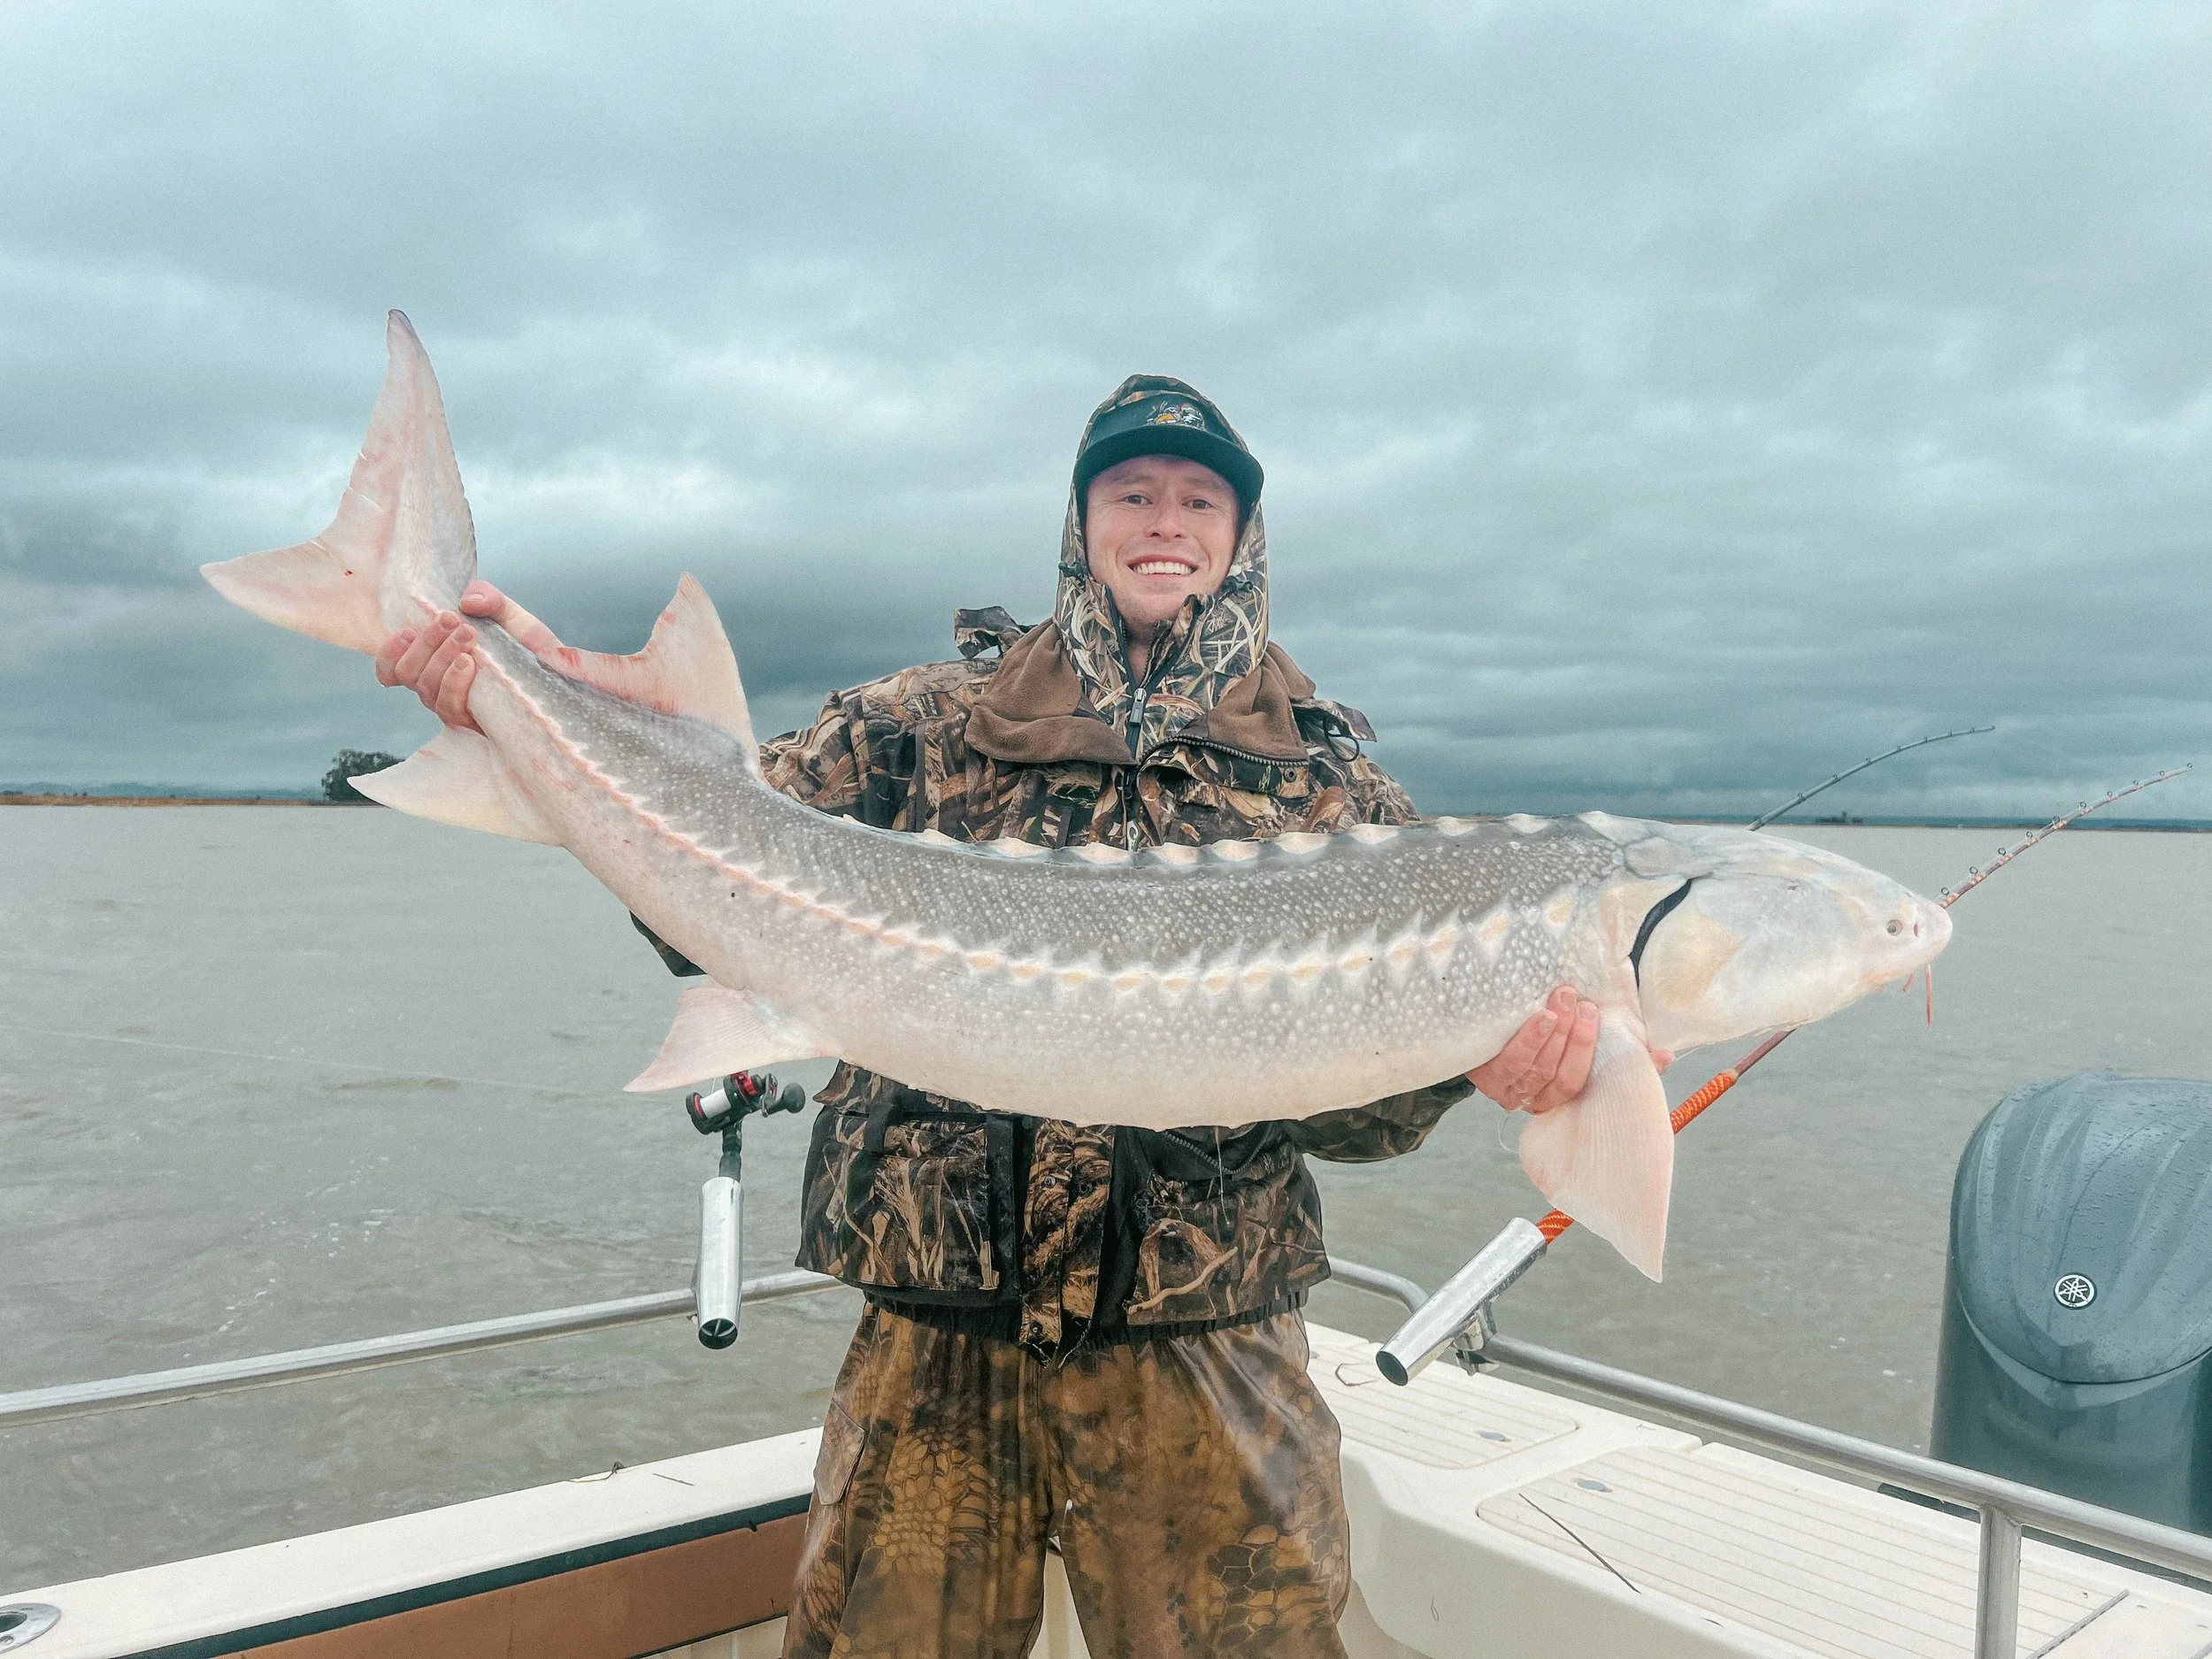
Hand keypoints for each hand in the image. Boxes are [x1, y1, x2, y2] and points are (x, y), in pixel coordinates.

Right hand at [373, 581, 559, 732]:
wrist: (567, 687)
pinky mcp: (475, 725)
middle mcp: (441, 689)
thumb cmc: (533, 655)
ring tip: (467, 635)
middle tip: (451, 620)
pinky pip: (449, 708)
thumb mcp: (515, 620)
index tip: (407, 631)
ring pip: (425, 689)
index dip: (388, 654)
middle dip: (425, 642)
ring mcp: (457, 708)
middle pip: (407, 673)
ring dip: (440, 657)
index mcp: (438, 664)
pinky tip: (468, 664)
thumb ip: (492, 601)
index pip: (394, 668)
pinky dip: (453, 682)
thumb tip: (467, 600)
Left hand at [1470, 987, 1673, 1114]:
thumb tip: (1665, 1056)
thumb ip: (1621, 1054)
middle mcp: (1537, 1100)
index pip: (1585, 1086)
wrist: (1478, 1042)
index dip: (1601, 1060)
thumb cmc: (1537, 1045)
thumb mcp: (1575, 1049)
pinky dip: (1530, 1038)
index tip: (1611, 1027)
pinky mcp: (1487, 1077)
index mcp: (1561, 1097)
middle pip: (1564, 1077)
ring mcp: (1510, 1091)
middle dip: (1578, 1041)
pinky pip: (1513, 1061)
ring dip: (1556, 1032)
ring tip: (1565, 999)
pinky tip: (1543, 1016)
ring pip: (1540, 1067)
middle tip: (1586, 1006)